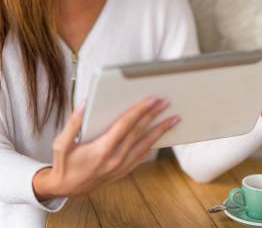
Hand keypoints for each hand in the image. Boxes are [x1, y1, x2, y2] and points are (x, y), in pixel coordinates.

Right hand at [33, 97, 179, 199]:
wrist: (67, 189)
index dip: (141, 110)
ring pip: (146, 145)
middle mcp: (116, 158)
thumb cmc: (65, 165)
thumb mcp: (61, 143)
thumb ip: (74, 123)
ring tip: (173, 120)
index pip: (126, 124)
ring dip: (160, 131)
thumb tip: (84, 104)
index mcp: (102, 149)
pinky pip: (142, 157)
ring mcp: (121, 166)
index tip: (153, 100)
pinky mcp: (123, 171)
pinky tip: (160, 138)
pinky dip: (152, 146)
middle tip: (166, 103)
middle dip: (154, 116)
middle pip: (140, 132)